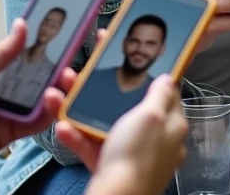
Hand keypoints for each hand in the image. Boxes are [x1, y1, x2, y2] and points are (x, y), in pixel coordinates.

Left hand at [0, 18, 72, 170]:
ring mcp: (12, 108)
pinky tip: (54, 105)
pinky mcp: (14, 130)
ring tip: (64, 85)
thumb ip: (3, 52)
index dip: (48, 46)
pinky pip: (38, 122)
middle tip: (71, 67)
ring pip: (44, 98)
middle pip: (41, 76)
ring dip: (57, 91)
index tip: (68, 35)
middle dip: (58, 70)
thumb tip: (23, 23)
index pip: (29, 53)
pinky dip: (50, 114)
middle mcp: (8, 85)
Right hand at [56, 75, 188, 192]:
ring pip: (104, 125)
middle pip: (127, 107)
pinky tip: (61, 127)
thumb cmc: (137, 155)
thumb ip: (160, 94)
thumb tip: (168, 78)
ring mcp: (129, 155)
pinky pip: (91, 147)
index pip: (165, 95)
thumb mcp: (152, 116)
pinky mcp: (109, 168)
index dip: (148, 75)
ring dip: (79, 110)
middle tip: (81, 74)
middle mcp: (152, 140)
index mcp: (171, 125)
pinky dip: (76, 137)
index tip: (128, 61)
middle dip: (101, 90)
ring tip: (58, 94)